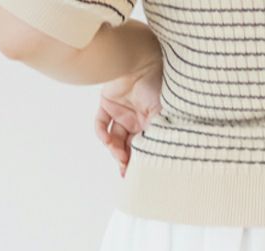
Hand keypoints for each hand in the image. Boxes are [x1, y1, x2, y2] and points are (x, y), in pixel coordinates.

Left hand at [95, 49, 162, 176]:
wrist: (143, 59)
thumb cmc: (160, 86)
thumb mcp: (164, 116)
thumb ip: (159, 137)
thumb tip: (156, 162)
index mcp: (152, 123)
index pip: (143, 147)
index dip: (139, 162)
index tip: (135, 176)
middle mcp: (137, 119)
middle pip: (128, 146)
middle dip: (125, 160)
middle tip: (125, 170)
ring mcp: (121, 111)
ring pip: (113, 138)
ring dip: (114, 149)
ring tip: (117, 154)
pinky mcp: (107, 102)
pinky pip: (100, 123)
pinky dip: (101, 133)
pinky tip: (107, 140)